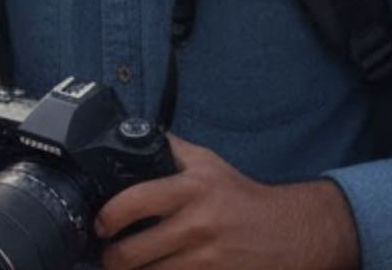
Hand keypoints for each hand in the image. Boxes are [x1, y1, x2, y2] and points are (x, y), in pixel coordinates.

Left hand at [95, 135, 359, 269]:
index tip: (100, 224)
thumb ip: (171, 149)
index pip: (134, 202)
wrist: (291, 232)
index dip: (108, 217)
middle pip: (132, 253)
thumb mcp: (208, 163)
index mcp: (192, 189)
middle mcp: (198, 225)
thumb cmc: (242, 197)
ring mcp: (207, 260)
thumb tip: (131, 134)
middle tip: (107, 255)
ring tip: (125, 268)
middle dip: (111, 259)